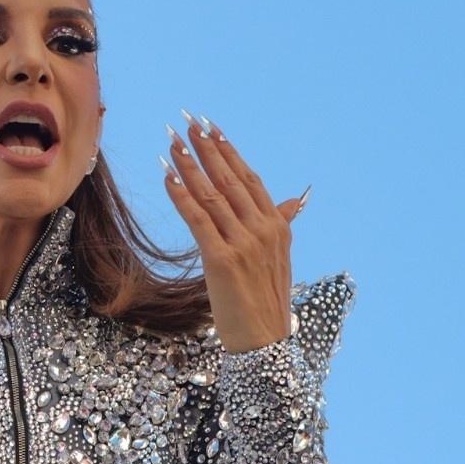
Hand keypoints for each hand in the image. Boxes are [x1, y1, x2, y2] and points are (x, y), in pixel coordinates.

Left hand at [160, 114, 307, 352]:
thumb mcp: (279, 258)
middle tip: (187, 123)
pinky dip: (182, 195)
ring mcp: (244, 243)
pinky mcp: (221, 259)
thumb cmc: (266, 300)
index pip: (250, 179)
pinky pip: (198, 219)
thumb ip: (283, 224)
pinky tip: (169, 177)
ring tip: (172, 143)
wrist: (264, 340)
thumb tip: (296, 200)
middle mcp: (263, 230)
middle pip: (230, 179)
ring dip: (190, 165)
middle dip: (207, 149)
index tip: (212, 128)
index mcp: (277, 226)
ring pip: (213, 195)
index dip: (229, 152)